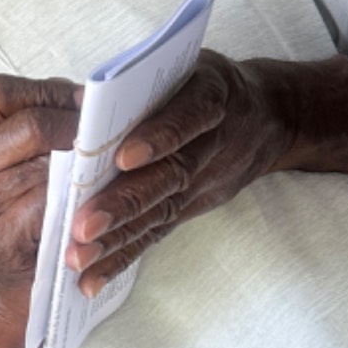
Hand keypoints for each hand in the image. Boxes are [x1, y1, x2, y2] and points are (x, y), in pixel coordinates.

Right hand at [0, 75, 80, 321]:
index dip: (46, 90)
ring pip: (45, 164)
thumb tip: (85, 98)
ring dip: (84, 161)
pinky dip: (79, 198)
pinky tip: (94, 197)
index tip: (82, 101)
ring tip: (105, 162)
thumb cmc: (15, 214)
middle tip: (103, 135)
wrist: (4, 284)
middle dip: (75, 126)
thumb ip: (31, 125)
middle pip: (27, 124)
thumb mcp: (8, 160)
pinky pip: (51, 204)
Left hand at [68, 52, 290, 297]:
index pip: (188, 119)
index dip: (160, 138)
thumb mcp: (189, 66)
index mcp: (210, 98)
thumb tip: (80, 100)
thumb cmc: (210, 84)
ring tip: (78, 257)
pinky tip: (91, 281)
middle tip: (84, 225)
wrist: (269, 118)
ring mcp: (201, 184)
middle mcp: (210, 146)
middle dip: (125, 203)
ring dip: (117, 239)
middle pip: (169, 176)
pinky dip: (122, 260)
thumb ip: (143, 81)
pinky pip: (155, 235)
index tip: (125, 156)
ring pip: (159, 212)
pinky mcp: (189, 209)